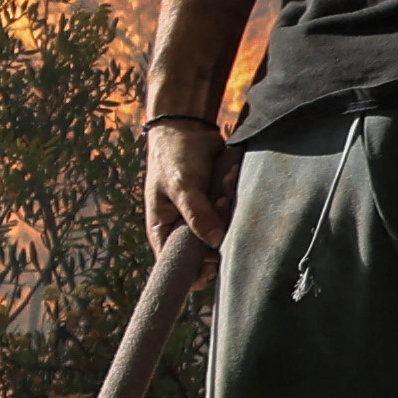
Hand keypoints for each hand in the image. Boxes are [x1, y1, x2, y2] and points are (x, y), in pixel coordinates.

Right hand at [142, 116, 234, 254]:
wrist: (187, 127)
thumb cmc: (173, 156)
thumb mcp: (181, 185)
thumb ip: (197, 213)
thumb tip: (216, 241)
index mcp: (163, 231)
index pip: (178, 267)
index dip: (197, 271)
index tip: (214, 258)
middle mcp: (183, 228)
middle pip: (207, 252)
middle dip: (218, 231)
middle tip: (219, 204)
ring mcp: (202, 217)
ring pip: (224, 231)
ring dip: (228, 209)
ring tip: (223, 185)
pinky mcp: (218, 204)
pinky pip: (233, 211)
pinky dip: (233, 195)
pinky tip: (229, 176)